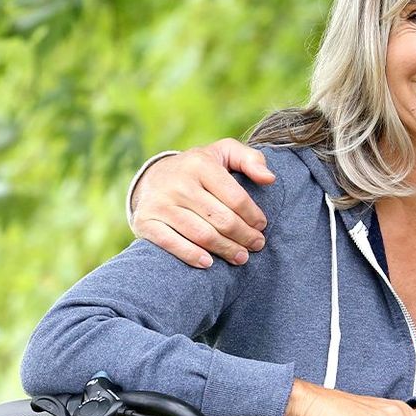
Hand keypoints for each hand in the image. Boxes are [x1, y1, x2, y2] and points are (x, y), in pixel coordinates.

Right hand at [131, 140, 274, 267]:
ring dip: (226, 250)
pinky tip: (209, 263)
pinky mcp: (146, 222)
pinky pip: (172, 244)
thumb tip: (269, 179)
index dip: (253, 216)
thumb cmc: (199, 168)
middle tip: (256, 245)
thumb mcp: (224, 153)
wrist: (154, 176)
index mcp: (200, 164)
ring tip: (241, 257)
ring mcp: (161, 204)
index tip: (262, 226)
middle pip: (221, 219)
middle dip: (244, 236)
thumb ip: (250, 160)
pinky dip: (192, 256)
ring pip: (202, 235)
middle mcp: (179, 183)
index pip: (236, 198)